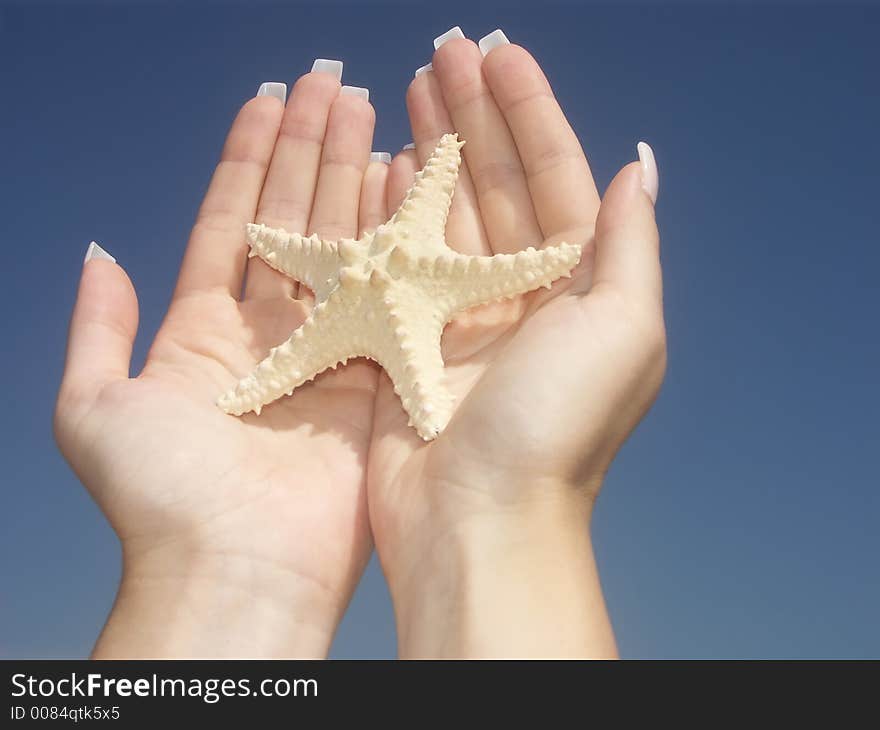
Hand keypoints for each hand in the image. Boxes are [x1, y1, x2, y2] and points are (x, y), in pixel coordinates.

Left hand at [54, 72, 386, 656]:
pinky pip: (387, 292)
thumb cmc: (161, 499)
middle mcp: (272, 333)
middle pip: (295, 221)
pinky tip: (406, 183)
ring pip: (345, 245)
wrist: (239, 571)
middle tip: (336, 85)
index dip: (251, 158)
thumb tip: (97, 253)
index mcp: (204, 333)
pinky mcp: (375, 374)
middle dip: (312, 151)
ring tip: (373, 113)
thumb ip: (96, 329)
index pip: (234, 222)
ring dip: (355, 178)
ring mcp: (330, 349)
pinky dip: (396, 238)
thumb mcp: (95, 409)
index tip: (273, 98)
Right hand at [367, 37, 665, 655]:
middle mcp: (523, 296)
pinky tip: (382, 164)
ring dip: (431, 152)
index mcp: (578, 288)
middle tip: (441, 52)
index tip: (498, 54)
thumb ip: (630, 244)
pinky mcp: (410, 337)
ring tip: (410, 89)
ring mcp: (462, 314)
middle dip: (472, 117)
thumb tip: (639, 165)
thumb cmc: (555, 428)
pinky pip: (399, 259)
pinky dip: (392, 211)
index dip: (529, 113)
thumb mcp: (622, 329)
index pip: (555, 179)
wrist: (476, 522)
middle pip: (495, 186)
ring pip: (445, 214)